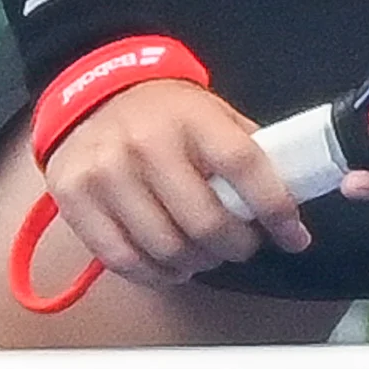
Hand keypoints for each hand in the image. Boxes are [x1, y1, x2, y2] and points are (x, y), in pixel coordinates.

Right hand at [38, 77, 312, 289]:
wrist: (92, 94)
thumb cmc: (165, 113)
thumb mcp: (213, 114)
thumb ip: (247, 153)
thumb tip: (290, 201)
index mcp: (191, 118)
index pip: (244, 167)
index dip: (276, 209)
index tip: (294, 236)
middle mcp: (146, 143)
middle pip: (206, 222)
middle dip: (236, 246)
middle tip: (242, 245)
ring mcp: (106, 172)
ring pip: (166, 249)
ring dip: (197, 264)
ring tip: (205, 255)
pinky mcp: (74, 198)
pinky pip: (122, 260)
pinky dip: (155, 274)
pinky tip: (169, 266)